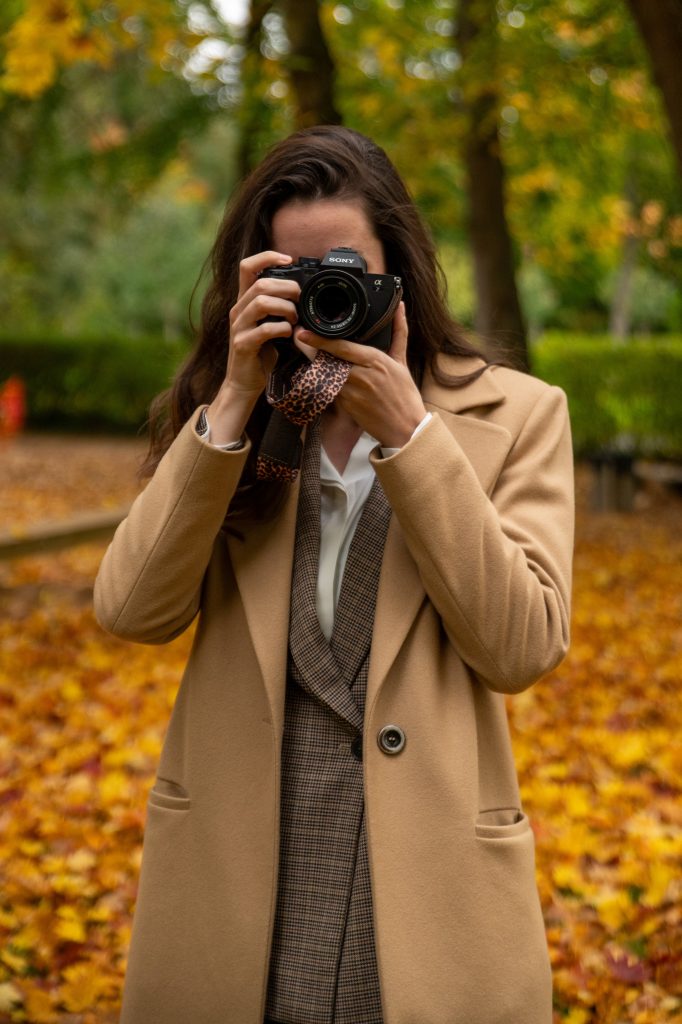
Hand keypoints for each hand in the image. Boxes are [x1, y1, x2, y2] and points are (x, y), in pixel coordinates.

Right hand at [207, 251, 298, 443]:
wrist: (245, 383)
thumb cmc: (261, 353)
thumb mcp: (271, 324)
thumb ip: (280, 308)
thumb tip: (303, 293)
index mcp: (245, 302)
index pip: (247, 267)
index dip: (267, 257)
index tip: (288, 259)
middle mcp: (238, 310)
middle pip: (261, 283)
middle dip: (287, 288)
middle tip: (300, 299)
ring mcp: (238, 327)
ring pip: (261, 302)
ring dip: (285, 308)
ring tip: (295, 319)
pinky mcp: (242, 345)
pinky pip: (264, 329)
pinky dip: (282, 329)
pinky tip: (289, 334)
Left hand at [295, 302, 426, 447]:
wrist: (406, 428)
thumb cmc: (405, 395)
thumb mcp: (401, 362)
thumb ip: (398, 333)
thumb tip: (400, 307)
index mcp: (376, 360)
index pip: (342, 346)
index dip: (320, 339)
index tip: (303, 333)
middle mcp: (363, 375)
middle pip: (329, 360)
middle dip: (314, 353)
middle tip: (300, 344)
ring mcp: (353, 392)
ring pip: (327, 376)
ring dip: (319, 371)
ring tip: (314, 365)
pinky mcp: (347, 407)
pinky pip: (331, 392)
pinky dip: (327, 387)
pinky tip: (327, 384)